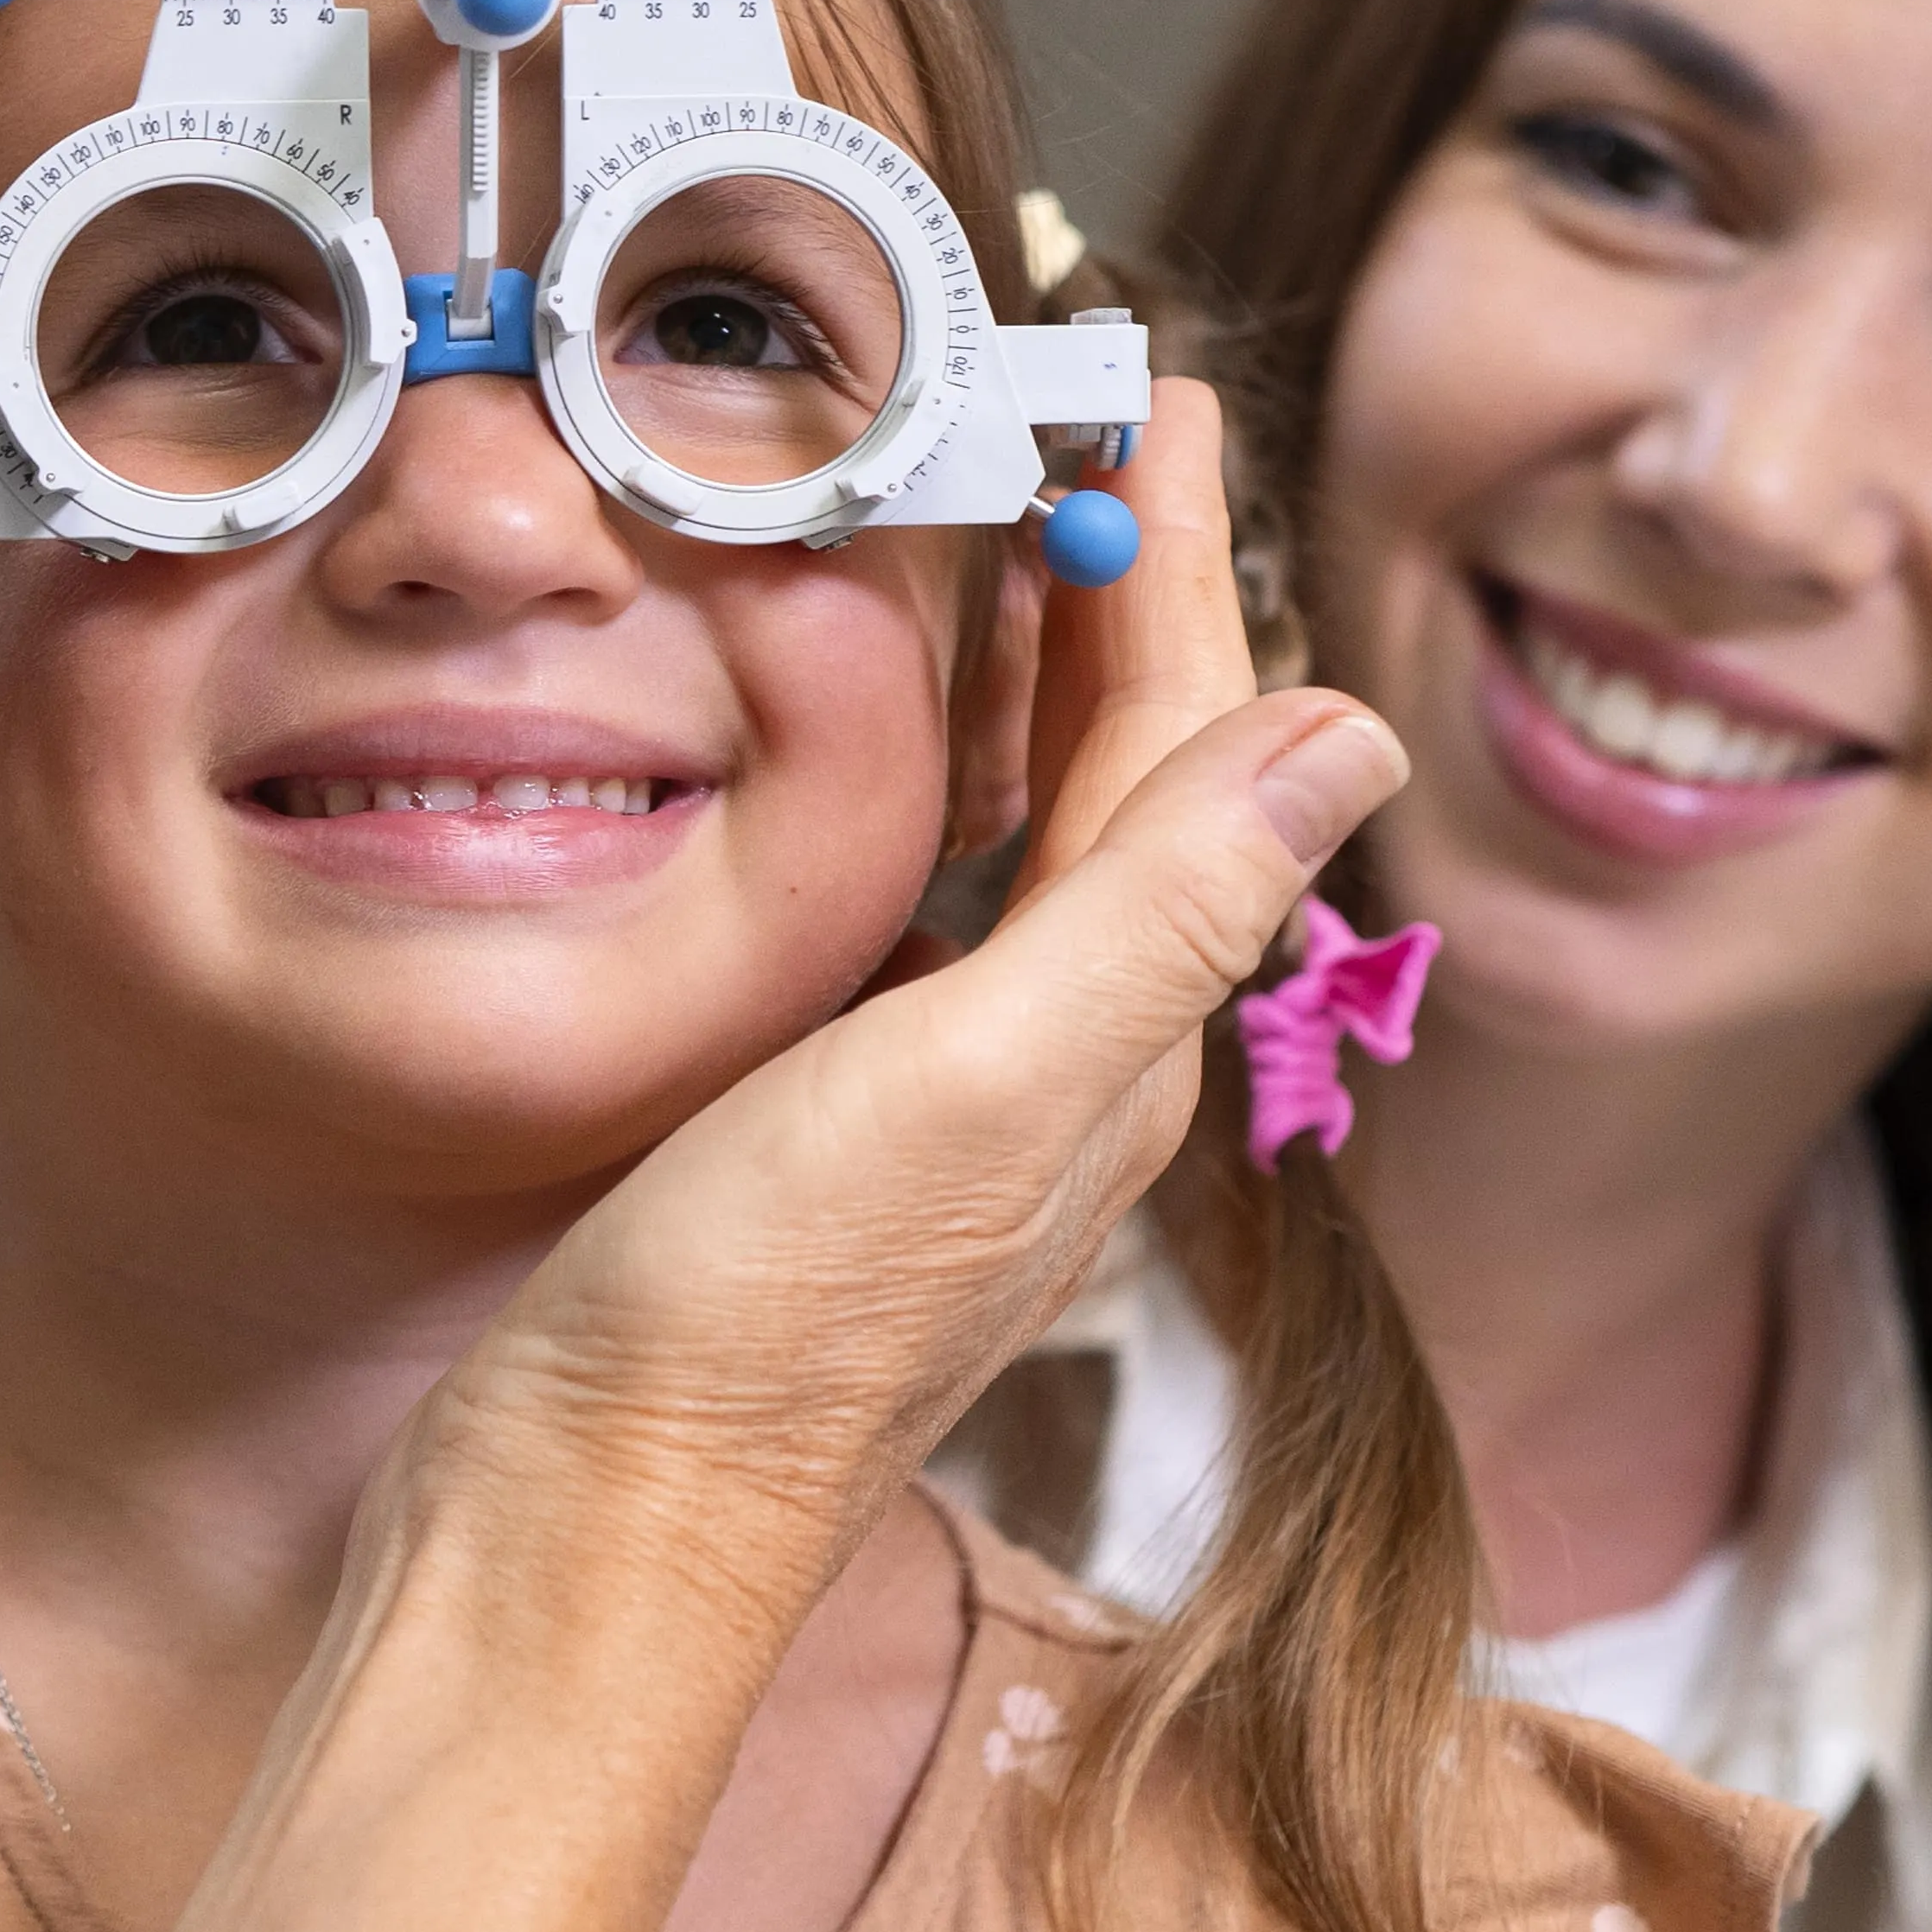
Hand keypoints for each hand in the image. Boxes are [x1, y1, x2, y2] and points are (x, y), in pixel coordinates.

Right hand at [405, 384, 1399, 1648]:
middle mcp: (1056, 1072)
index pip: (1182, 740)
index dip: (1178, 554)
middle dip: (1121, 588)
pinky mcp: (829, 1141)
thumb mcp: (972, 1090)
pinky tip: (873, 769)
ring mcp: (943, 1110)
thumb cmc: (754, 1331)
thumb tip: (1346, 728)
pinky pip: (926, 914)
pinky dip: (926, 794)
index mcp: (1110, 1042)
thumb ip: (1155, 910)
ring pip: (1029, 841)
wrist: (585, 1541)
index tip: (1164, 391)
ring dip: (1027, 679)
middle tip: (1095, 416)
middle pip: (1124, 777)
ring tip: (998, 535)